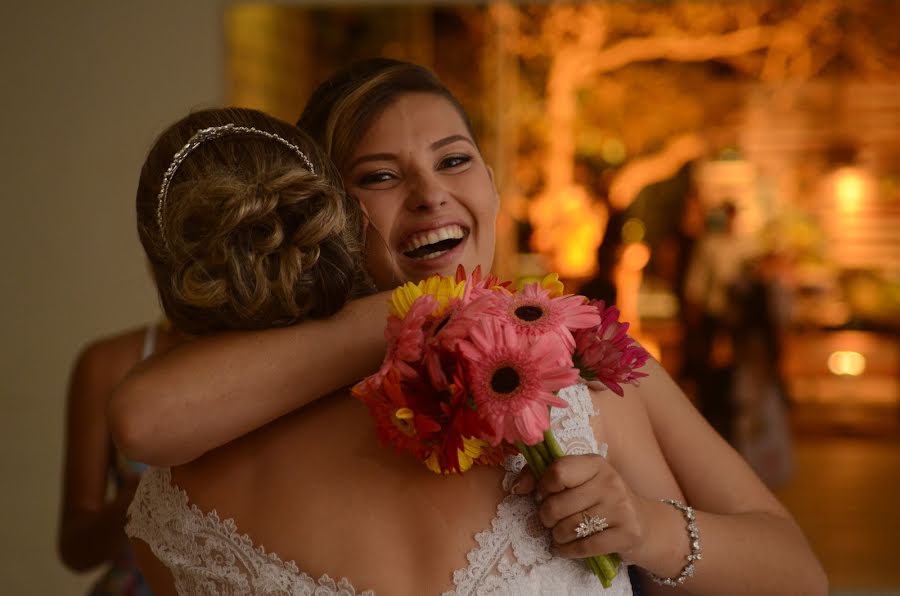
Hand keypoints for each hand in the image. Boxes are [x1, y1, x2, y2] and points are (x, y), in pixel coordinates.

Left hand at [512, 454, 650, 563]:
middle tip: (549, 519)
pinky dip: (567, 550)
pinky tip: (564, 548)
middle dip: (546, 516)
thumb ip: (542, 475)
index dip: (543, 486)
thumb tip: (516, 487)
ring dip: (556, 535)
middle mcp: (610, 481)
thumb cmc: (599, 497)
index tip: (544, 494)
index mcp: (595, 463)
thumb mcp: (577, 479)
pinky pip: (584, 547)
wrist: (642, 521)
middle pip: (558, 503)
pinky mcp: (627, 533)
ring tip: (559, 533)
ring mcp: (621, 507)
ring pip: (569, 527)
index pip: (557, 472)